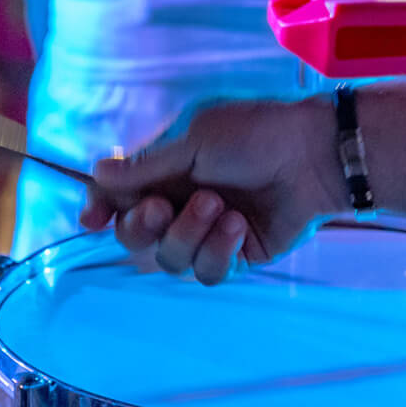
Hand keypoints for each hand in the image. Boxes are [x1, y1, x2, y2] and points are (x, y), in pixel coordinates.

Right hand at [80, 97, 343, 284]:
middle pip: (135, 240)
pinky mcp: (236, 256)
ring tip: (221, 206)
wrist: (313, 155)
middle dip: (143, 228)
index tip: (93, 218)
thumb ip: (146, 167)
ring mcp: (207, 234)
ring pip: (170, 262)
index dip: (100, 210)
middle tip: (163, 207)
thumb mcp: (195, 141)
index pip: (118, 200)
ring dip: (188, 235)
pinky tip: (239, 224)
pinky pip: (208, 272)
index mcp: (165, 174)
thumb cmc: (256, 134)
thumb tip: (97, 173)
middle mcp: (180, 206)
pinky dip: (219, 251)